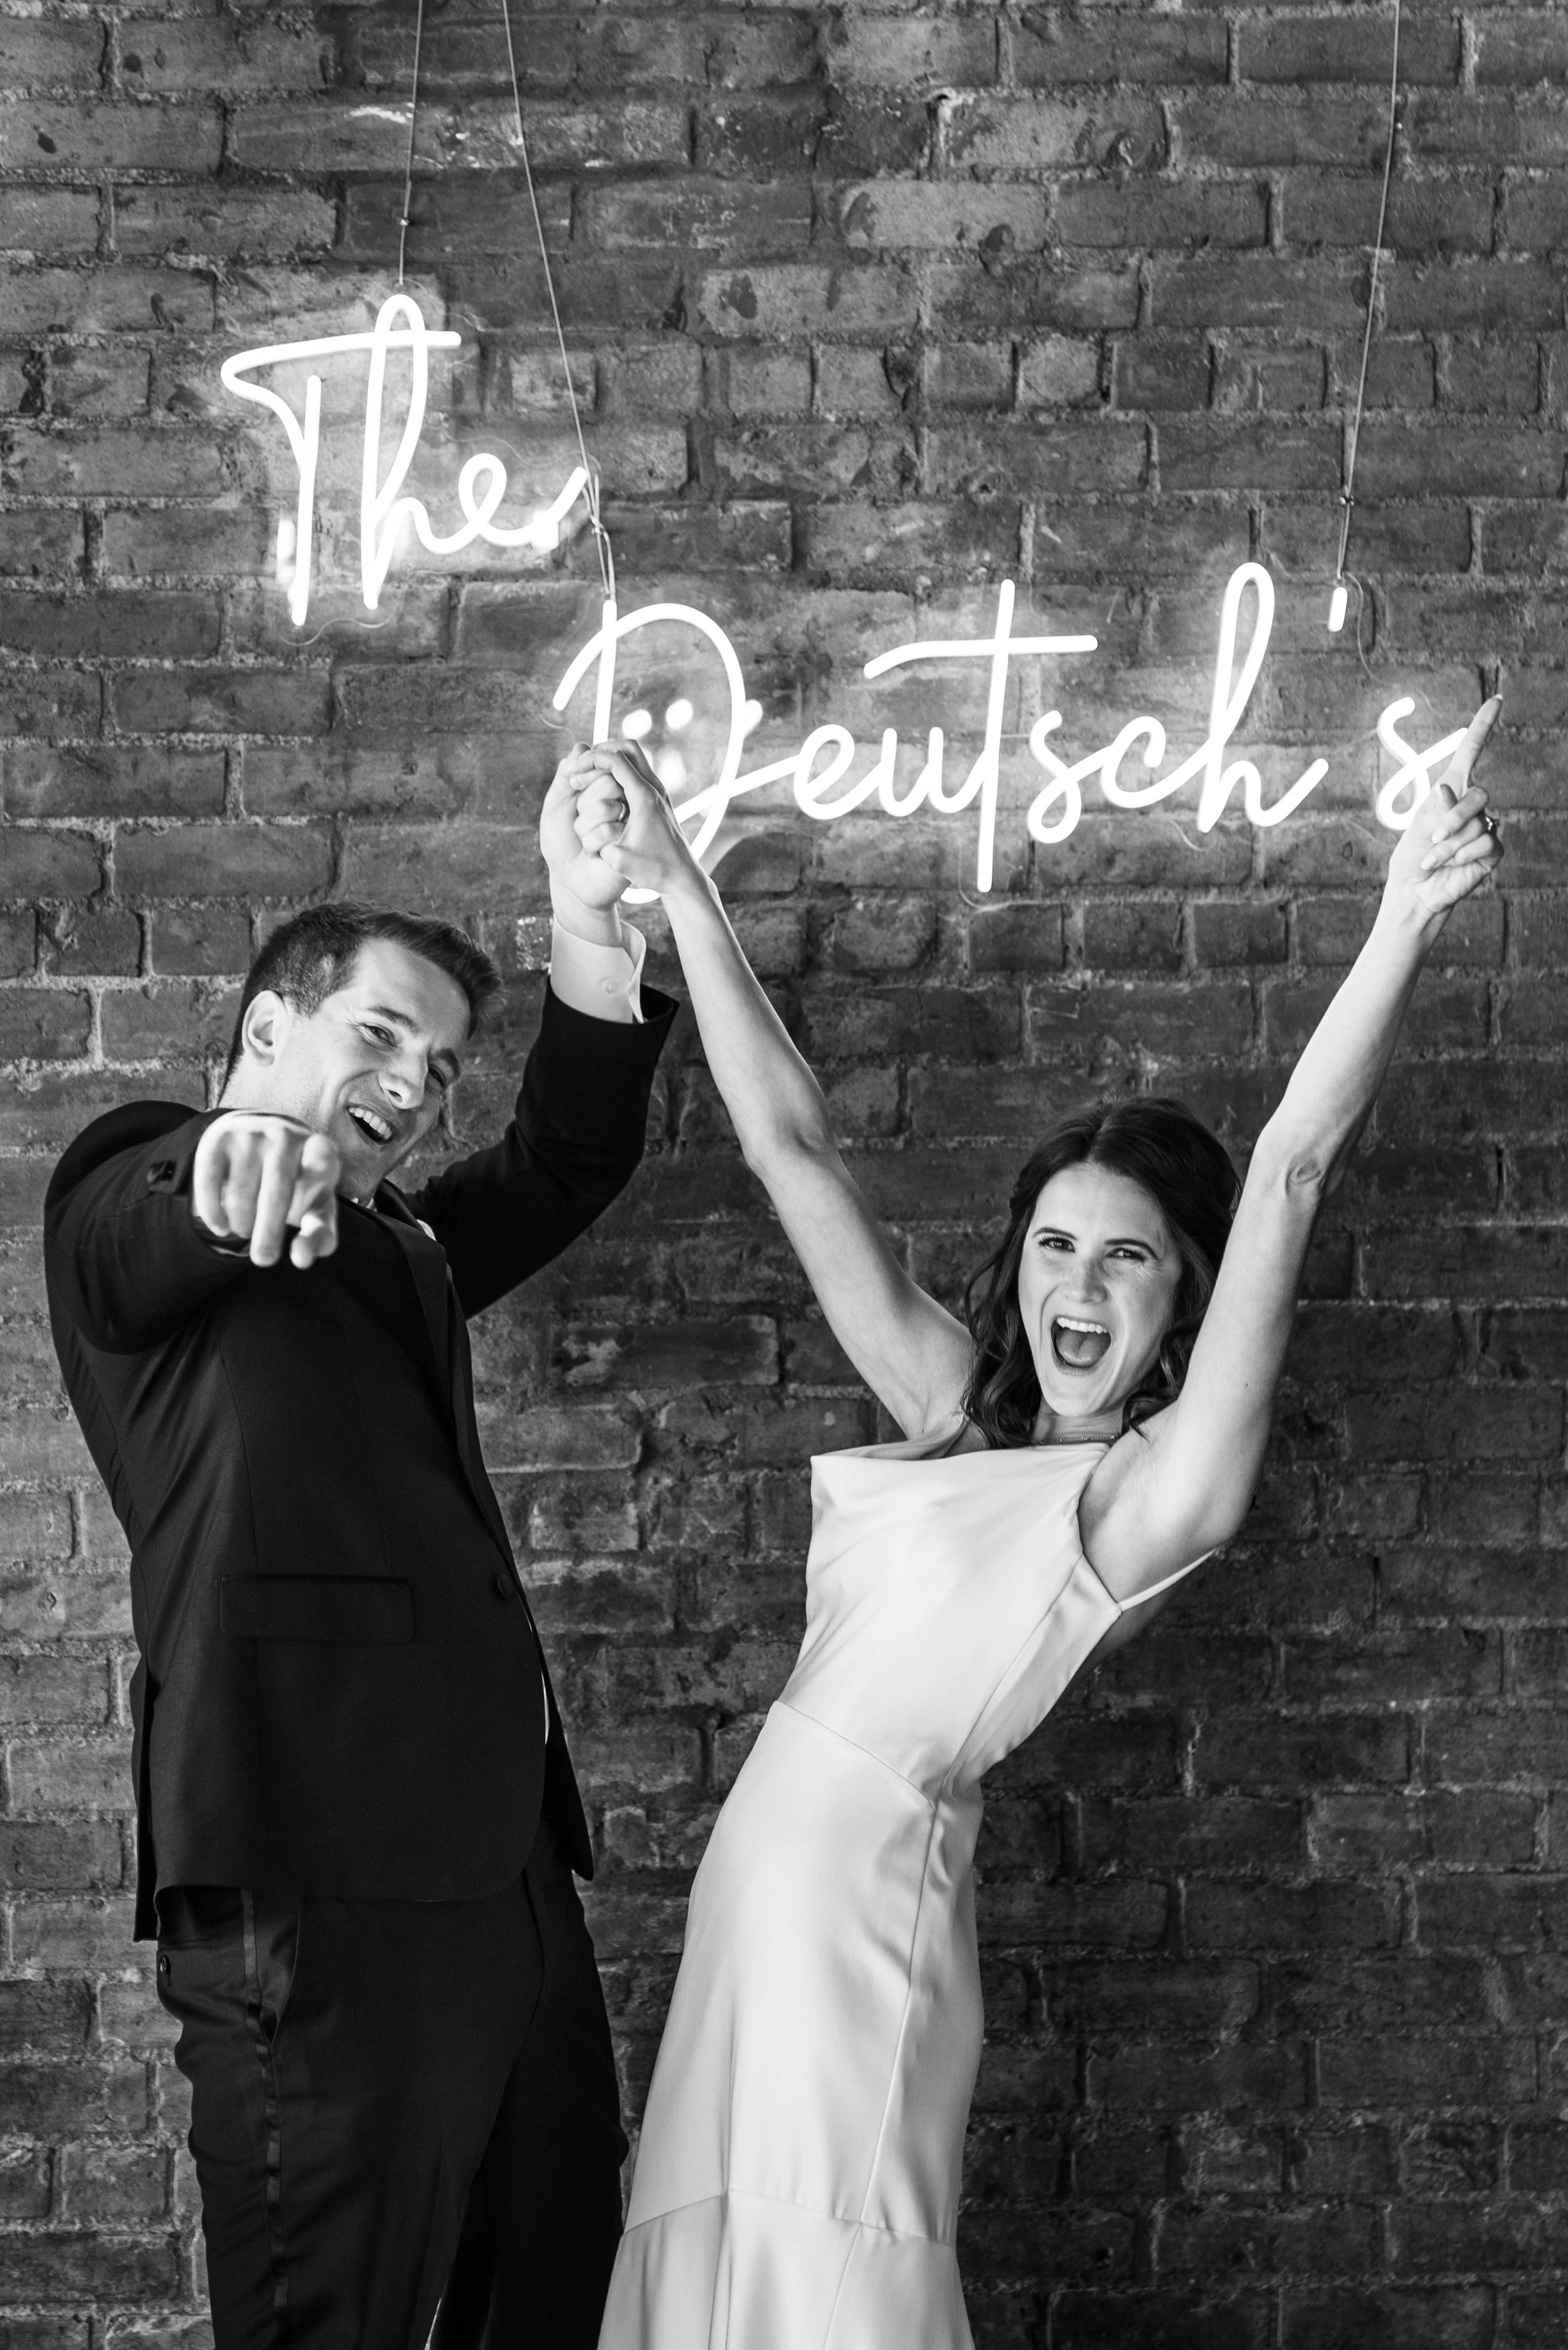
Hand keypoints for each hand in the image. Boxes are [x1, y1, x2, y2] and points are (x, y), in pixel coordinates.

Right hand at [192, 1114, 340, 1269]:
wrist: (262, 1140)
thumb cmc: (298, 1185)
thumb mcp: (316, 1207)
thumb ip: (318, 1235)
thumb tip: (301, 1260)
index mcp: (319, 1149)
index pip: (322, 1156)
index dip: (319, 1163)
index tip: (318, 1172)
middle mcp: (286, 1136)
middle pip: (276, 1189)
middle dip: (269, 1231)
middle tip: (264, 1260)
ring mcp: (252, 1134)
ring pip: (240, 1192)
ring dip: (242, 1222)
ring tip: (247, 1230)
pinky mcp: (220, 1139)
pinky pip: (209, 1182)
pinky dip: (213, 1211)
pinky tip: (222, 1227)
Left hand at [539, 741, 635, 914]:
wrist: (569, 879)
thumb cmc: (561, 843)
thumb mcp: (556, 805)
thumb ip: (567, 775)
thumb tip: (582, 746)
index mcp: (605, 789)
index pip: (603, 765)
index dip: (584, 775)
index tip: (572, 789)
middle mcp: (621, 802)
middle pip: (607, 782)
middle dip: (583, 806)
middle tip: (580, 824)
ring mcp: (629, 823)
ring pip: (606, 807)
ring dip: (584, 828)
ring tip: (586, 841)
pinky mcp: (632, 844)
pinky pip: (608, 831)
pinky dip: (591, 845)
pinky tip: (595, 856)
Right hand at [571, 741, 707, 903]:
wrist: (682, 877)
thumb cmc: (653, 870)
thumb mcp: (618, 860)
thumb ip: (597, 843)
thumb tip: (582, 829)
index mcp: (643, 797)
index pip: (614, 760)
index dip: (589, 761)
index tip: (571, 773)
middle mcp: (654, 788)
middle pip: (627, 748)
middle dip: (601, 751)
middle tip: (581, 766)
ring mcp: (659, 792)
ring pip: (634, 757)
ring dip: (610, 759)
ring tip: (589, 773)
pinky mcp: (658, 799)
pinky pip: (637, 772)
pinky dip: (619, 771)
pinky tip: (604, 786)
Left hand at [1384, 697, 1504, 920]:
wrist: (1414, 891)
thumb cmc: (1412, 857)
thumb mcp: (1418, 826)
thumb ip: (1437, 807)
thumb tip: (1448, 789)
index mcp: (1451, 791)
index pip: (1472, 753)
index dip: (1483, 727)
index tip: (1496, 700)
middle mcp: (1472, 806)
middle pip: (1478, 794)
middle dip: (1452, 818)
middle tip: (1432, 839)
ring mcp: (1485, 826)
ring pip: (1478, 823)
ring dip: (1449, 845)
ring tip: (1433, 858)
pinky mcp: (1492, 849)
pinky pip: (1485, 843)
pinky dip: (1461, 856)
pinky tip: (1449, 866)